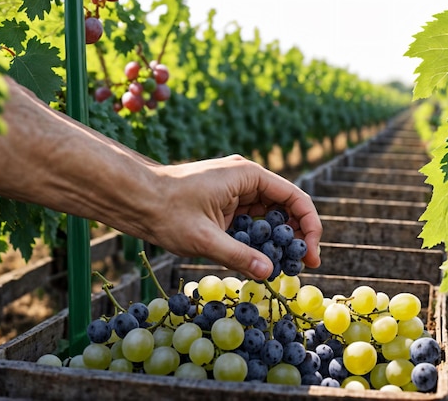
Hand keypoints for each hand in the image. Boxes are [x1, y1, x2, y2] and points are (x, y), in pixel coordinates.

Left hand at [147, 155, 322, 279]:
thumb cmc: (166, 212)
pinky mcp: (225, 203)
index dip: (309, 226)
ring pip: (269, 216)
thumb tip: (269, 273)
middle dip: (296, 236)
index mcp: (247, 175)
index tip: (312, 254)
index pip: (294, 197)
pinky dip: (259, 240)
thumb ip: (238, 255)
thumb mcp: (204, 239)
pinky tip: (260, 260)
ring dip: (278, 240)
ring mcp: (235, 190)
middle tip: (303, 266)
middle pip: (284, 207)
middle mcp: (246, 179)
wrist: (134, 199)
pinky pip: (251, 221)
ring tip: (284, 266)